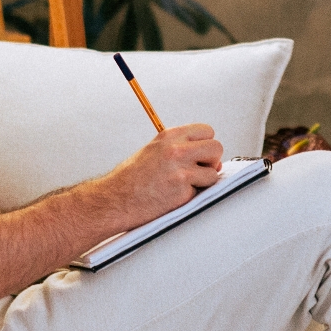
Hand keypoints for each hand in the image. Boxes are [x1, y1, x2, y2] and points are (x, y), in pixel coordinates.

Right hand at [95, 124, 222, 229]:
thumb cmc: (131, 179)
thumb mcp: (153, 151)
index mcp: (169, 136)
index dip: (206, 144)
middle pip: (216, 147)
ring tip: (183, 186)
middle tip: (198, 171)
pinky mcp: (182, 191)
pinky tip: (175, 196)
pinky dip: (193, 196)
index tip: (200, 155)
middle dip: (211, 161)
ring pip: (213, 172)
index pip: (206, 130)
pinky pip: (202, 192)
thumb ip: (179, 148)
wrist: (114, 200)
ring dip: (203, 182)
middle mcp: (176, 150)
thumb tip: (206, 155)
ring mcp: (180, 170)